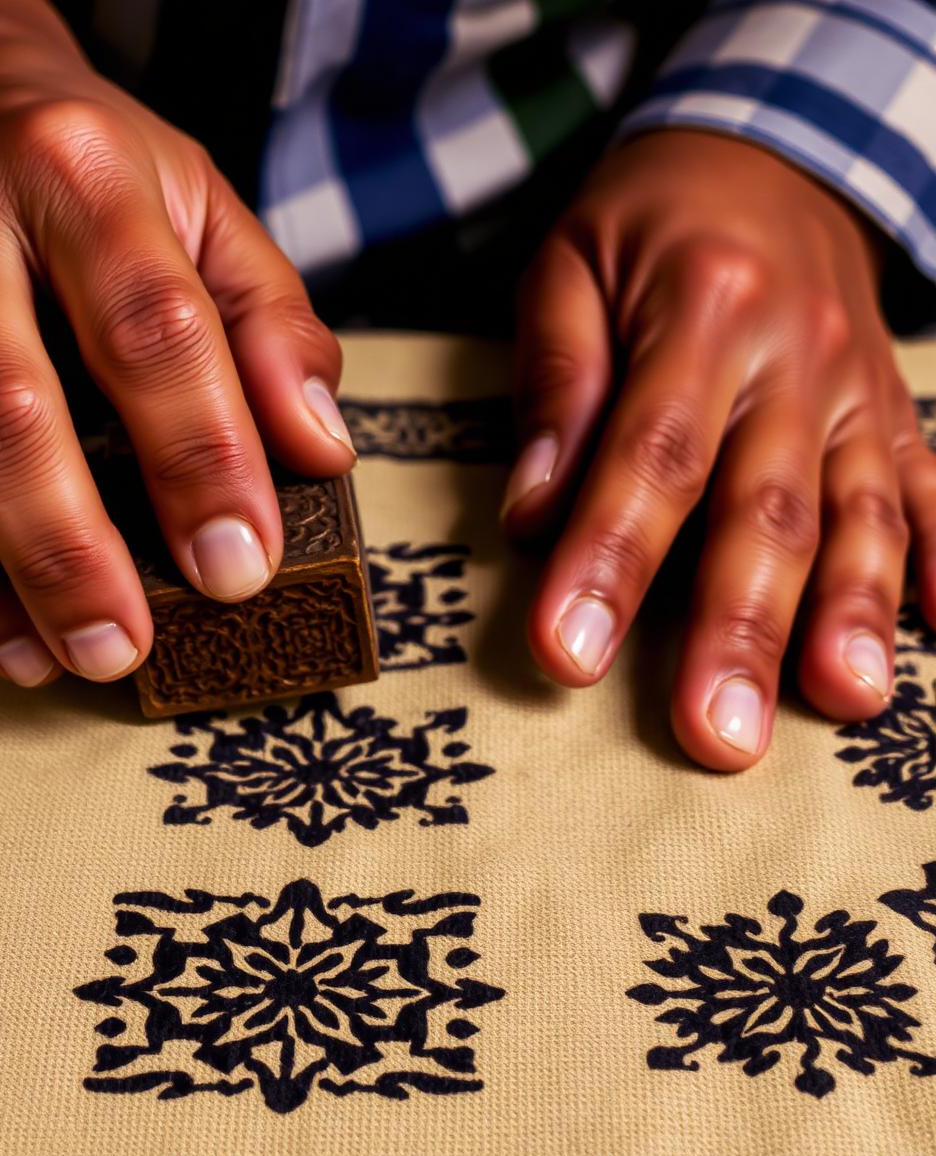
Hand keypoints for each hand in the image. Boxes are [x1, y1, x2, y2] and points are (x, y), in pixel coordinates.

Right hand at [0, 2, 353, 686]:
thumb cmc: (77, 174)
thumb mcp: (201, 208)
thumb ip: (271, 325)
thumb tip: (318, 453)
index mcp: (77, 171)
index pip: (150, 329)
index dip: (199, 460)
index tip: (236, 568)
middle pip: (2, 415)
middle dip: (65, 557)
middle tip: (117, 652)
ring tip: (42, 659)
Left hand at [502, 128, 935, 768]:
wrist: (774, 145)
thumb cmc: (646, 225)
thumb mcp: (568, 267)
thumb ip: (557, 385)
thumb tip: (533, 516)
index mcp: (700, 311)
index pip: (650, 455)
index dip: (609, 561)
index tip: (567, 655)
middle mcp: (794, 354)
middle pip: (766, 507)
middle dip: (739, 628)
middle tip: (716, 735)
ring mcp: (858, 389)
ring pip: (861, 511)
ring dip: (853, 614)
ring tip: (845, 703)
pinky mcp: (894, 413)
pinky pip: (931, 487)